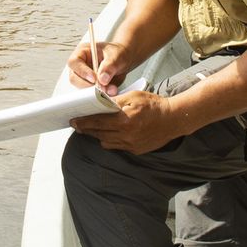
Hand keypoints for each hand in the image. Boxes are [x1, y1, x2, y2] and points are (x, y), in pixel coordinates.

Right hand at [66, 39, 125, 95]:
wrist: (125, 60)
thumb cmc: (118, 53)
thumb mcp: (116, 56)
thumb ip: (109, 66)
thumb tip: (102, 80)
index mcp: (82, 52)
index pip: (74, 62)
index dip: (82, 71)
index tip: (94, 79)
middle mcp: (80, 65)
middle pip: (75, 78)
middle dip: (88, 85)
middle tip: (102, 88)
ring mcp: (84, 77)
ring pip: (82, 88)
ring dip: (96, 92)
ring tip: (112, 89)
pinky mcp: (91, 86)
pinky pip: (92, 94)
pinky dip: (101, 95)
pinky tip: (112, 91)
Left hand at [69, 90, 187, 154]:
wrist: (173, 119)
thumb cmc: (153, 105)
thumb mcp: (133, 96)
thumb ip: (115, 101)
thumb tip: (98, 104)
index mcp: (124, 120)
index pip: (97, 122)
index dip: (83, 122)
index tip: (74, 121)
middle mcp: (126, 135)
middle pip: (99, 134)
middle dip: (86, 129)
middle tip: (77, 126)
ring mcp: (131, 144)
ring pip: (106, 142)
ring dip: (97, 136)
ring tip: (91, 129)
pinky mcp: (135, 150)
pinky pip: (117, 147)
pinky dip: (110, 140)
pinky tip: (108, 134)